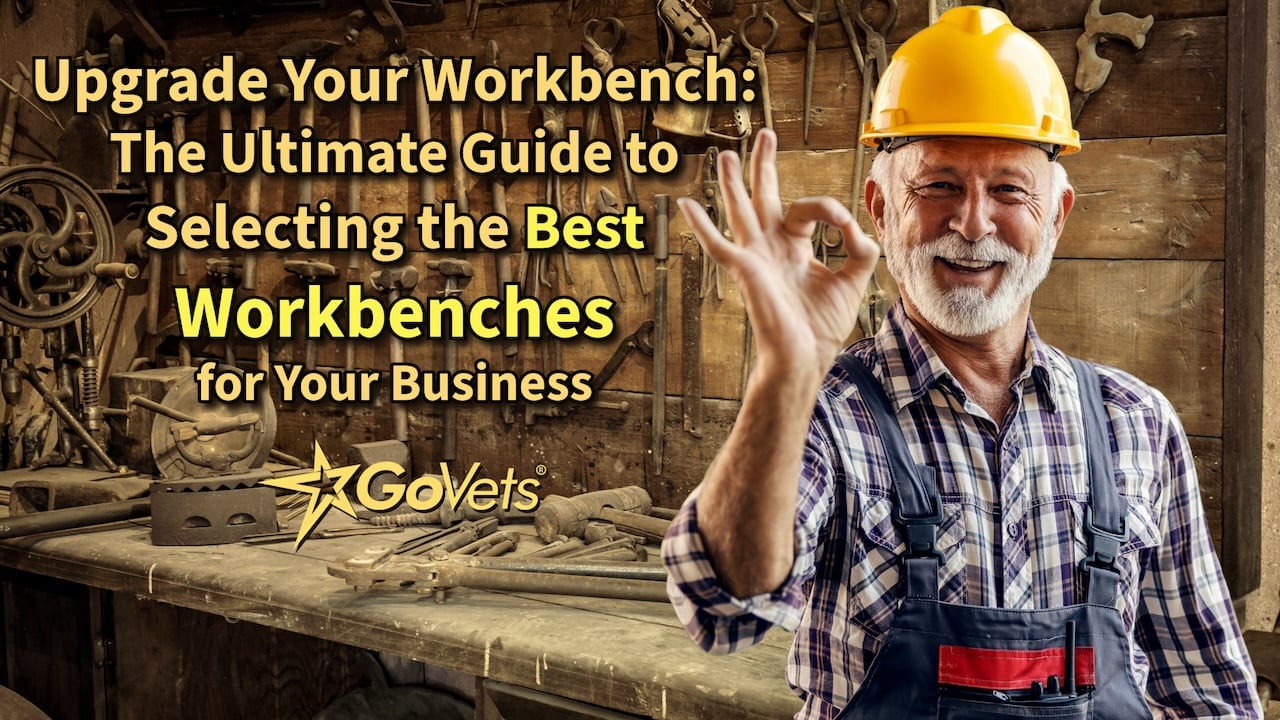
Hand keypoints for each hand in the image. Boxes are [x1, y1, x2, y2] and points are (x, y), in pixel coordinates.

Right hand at [678, 129, 880, 378]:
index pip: (807, 210)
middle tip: (765, 135)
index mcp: (793, 249)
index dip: (829, 209)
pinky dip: (701, 226)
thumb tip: (854, 226)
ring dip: (733, 182)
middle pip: (764, 197)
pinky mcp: (745, 270)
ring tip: (726, 155)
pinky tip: (686, 205)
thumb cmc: (822, 327)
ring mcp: (755, 257)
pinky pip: (719, 245)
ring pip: (740, 211)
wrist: (805, 357)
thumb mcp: (853, 279)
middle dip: (764, 165)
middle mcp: (771, 248)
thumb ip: (859, 248)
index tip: (846, 224)